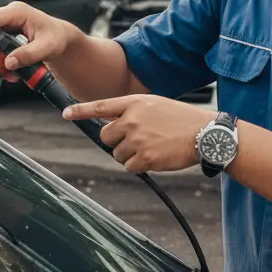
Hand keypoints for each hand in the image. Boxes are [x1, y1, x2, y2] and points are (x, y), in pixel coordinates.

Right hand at [0, 2, 78, 72]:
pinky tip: (5, 67)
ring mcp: (4, 23)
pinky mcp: (3, 32)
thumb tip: (9, 63)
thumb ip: (29, 55)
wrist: (60, 39)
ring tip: (1, 68)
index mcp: (18, 12)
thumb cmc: (56, 38)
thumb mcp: (47, 48)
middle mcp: (8, 15)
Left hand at [63, 95, 214, 173]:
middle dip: (117, 142)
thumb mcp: (155, 105)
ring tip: (152, 147)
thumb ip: (132, 112)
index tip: (66, 114)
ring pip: (117, 154)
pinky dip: (139, 166)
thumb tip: (111, 125)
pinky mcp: (145, 158)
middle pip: (106, 136)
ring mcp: (137, 139)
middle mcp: (132, 119)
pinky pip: (129, 167)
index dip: (81, 111)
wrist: (204, 134)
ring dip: (130, 155)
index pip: (101, 106)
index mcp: (134, 104)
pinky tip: (155, 157)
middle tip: (137, 141)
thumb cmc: (181, 120)